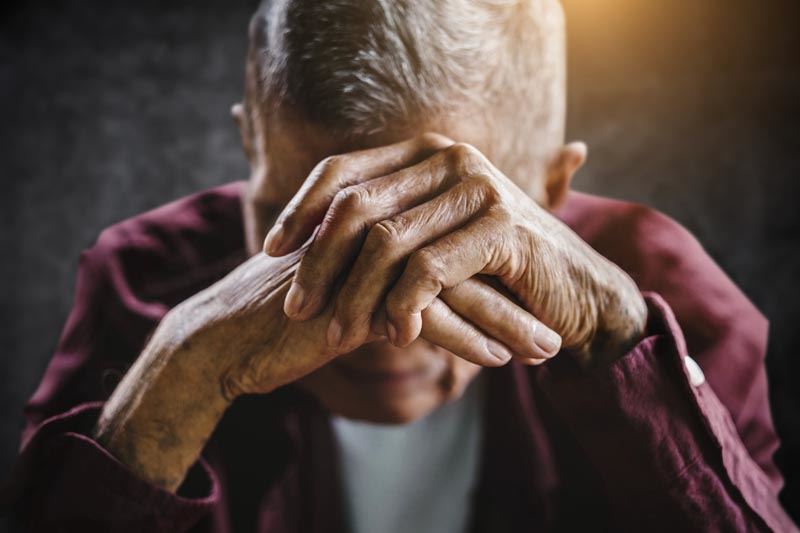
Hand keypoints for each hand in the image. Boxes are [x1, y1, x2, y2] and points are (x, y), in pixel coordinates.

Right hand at [96, 229, 540, 490]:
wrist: (229, 338)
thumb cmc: (291, 312)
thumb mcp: (345, 286)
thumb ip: (389, 276)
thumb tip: (438, 291)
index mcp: (375, 222)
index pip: (451, 236)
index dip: (498, 266)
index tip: (538, 293)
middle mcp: (372, 233)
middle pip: (461, 255)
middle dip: (516, 292)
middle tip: (562, 318)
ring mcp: (362, 264)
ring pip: (451, 286)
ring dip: (504, 319)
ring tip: (547, 347)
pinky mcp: (351, 300)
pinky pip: (420, 318)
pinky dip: (464, 339)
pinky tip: (498, 360)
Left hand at [265, 133, 646, 366]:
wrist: (574, 294)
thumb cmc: (493, 273)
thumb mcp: (431, 243)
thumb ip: (383, 229)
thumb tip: (302, 244)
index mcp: (426, 153)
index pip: (342, 170)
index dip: (299, 210)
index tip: (270, 252)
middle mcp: (450, 159)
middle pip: (355, 206)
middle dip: (317, 262)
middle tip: (297, 307)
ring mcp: (479, 188)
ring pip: (387, 242)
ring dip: (355, 295)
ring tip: (337, 333)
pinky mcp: (503, 227)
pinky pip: (430, 269)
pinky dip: (405, 305)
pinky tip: (396, 334)